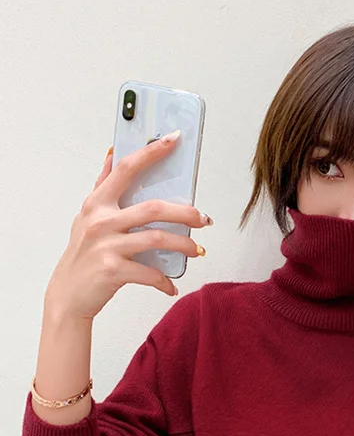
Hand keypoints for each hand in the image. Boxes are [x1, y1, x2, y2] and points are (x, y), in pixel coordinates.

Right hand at [44, 134, 210, 320]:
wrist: (67, 295)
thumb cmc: (82, 254)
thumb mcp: (86, 217)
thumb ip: (102, 186)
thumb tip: (113, 154)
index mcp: (97, 203)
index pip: (127, 169)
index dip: (152, 152)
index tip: (174, 139)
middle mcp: (101, 221)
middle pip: (154, 208)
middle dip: (185, 213)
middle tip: (203, 219)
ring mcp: (107, 246)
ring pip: (157, 239)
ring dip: (183, 245)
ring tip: (196, 250)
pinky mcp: (113, 271)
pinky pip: (151, 273)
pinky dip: (165, 281)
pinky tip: (171, 285)